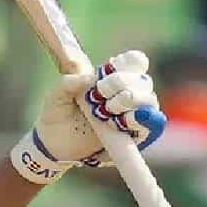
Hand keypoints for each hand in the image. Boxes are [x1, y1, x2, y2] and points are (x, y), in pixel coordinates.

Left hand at [12, 50, 166, 183]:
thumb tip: (90, 77)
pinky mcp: (135, 134)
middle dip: (121, 83)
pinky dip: (141, 119)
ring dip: (128, 101)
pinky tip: (126, 120)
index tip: (108, 71)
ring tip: (105, 111)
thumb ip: (68, 83)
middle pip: (142, 79)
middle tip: (98, 95)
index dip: (128, 63)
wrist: (54, 145)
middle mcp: (127, 92)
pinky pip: (151, 125)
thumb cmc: (57, 115)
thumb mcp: (56, 97)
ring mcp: (133, 113)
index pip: (134, 61)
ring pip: (148, 100)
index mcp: (109, 78)